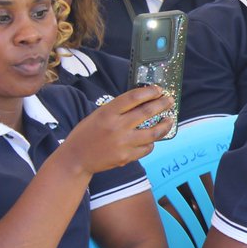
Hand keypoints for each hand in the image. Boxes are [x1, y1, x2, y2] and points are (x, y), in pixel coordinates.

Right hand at [58, 86, 173, 173]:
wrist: (76, 158)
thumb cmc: (87, 133)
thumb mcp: (98, 115)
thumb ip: (118, 109)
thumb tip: (143, 101)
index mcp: (107, 113)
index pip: (133, 97)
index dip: (149, 92)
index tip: (158, 89)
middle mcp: (117, 127)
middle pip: (147, 112)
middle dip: (162, 104)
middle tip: (170, 101)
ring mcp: (123, 143)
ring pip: (154, 132)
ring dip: (165, 125)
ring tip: (170, 120)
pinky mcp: (127, 157)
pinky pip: (147, 148)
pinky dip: (152, 142)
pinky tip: (152, 138)